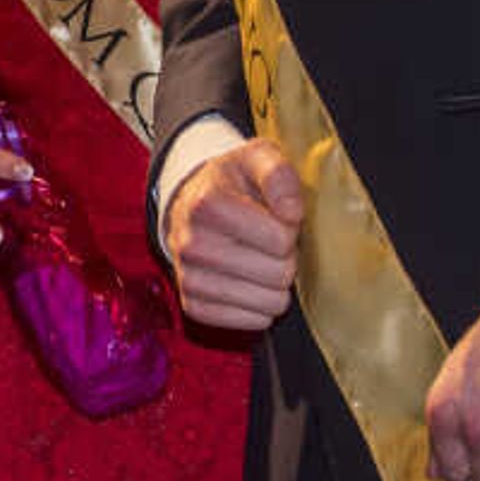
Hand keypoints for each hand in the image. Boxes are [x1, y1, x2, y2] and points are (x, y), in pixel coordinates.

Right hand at [165, 136, 303, 332]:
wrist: (192, 203)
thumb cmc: (233, 182)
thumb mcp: (258, 158)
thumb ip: (280, 174)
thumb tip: (291, 212)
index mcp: (206, 204)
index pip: (280, 240)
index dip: (289, 229)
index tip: (277, 218)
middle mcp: (191, 244)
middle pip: (278, 274)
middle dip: (285, 258)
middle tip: (271, 242)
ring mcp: (189, 277)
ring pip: (267, 304)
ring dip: (276, 285)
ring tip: (262, 261)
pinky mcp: (193, 305)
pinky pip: (249, 322)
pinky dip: (260, 306)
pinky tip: (252, 283)